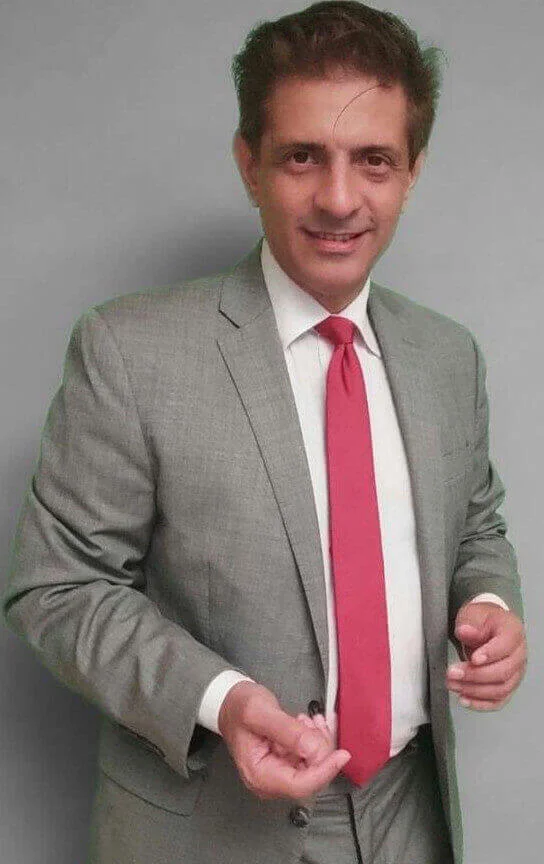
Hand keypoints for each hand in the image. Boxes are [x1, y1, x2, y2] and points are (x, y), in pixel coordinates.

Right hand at [218, 681, 349, 799]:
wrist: (229, 702)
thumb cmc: (240, 706)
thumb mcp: (260, 712)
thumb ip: (288, 732)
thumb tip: (317, 751)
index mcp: (259, 775)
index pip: (300, 785)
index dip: (324, 771)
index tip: (343, 754)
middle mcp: (269, 782)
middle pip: (310, 777)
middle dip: (320, 750)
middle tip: (315, 721)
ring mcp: (278, 774)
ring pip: (313, 766)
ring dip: (318, 742)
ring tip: (308, 719)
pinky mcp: (285, 764)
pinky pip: (308, 758)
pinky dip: (314, 740)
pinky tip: (307, 723)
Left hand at [447, 601, 526, 710]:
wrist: (487, 627)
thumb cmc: (482, 621)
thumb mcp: (474, 615)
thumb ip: (470, 625)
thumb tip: (464, 631)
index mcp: (513, 632)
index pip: (506, 646)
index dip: (490, 654)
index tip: (473, 659)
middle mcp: (519, 655)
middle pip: (503, 672)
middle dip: (475, 676)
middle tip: (452, 673)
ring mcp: (516, 673)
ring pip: (500, 689)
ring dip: (474, 691)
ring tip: (453, 685)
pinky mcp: (508, 686)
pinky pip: (498, 701)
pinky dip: (481, 704)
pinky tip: (464, 699)